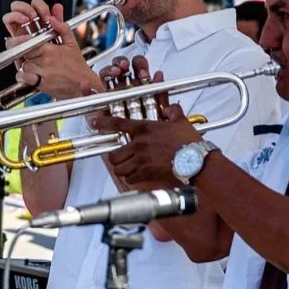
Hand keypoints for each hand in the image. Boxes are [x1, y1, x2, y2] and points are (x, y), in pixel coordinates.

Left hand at [4, 0, 97, 97]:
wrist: (83, 84)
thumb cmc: (78, 66)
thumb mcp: (72, 43)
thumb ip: (61, 28)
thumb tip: (52, 18)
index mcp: (50, 50)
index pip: (28, 43)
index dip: (23, 41)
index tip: (24, 42)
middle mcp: (45, 62)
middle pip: (23, 53)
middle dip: (24, 52)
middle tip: (30, 53)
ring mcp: (42, 74)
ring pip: (23, 65)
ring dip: (25, 64)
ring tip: (34, 63)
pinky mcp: (41, 85)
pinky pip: (23, 78)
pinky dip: (23, 76)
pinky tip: (31, 74)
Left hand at [88, 83, 202, 190]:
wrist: (195, 160)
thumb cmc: (188, 141)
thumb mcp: (180, 120)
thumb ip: (171, 111)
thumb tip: (168, 109)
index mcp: (144, 128)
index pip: (117, 123)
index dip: (102, 123)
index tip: (93, 122)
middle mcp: (139, 144)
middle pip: (113, 154)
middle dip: (116, 157)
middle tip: (121, 158)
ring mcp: (140, 160)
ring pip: (119, 168)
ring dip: (123, 169)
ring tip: (129, 169)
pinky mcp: (146, 173)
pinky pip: (130, 178)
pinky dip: (132, 179)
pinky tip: (138, 176)